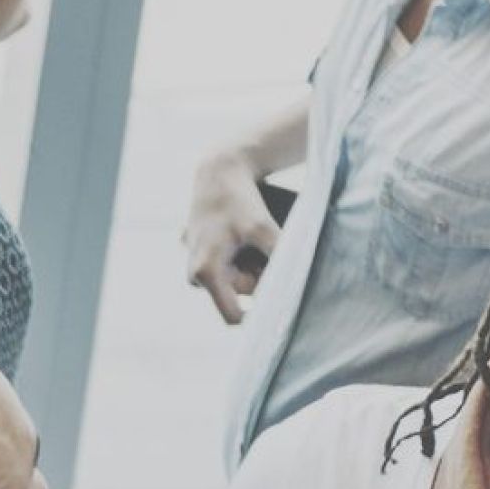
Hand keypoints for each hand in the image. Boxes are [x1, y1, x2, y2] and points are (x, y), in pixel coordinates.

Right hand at [184, 152, 281, 324]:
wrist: (218, 172)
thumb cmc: (240, 200)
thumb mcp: (264, 228)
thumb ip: (280, 258)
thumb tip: (294, 286)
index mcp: (205, 274)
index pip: (234, 316)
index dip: (259, 315)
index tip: (281, 301)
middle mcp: (194, 276)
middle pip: (238, 294)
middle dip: (258, 276)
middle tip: (267, 247)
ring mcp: (195, 267)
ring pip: (235, 280)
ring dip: (251, 265)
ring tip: (254, 238)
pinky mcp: (199, 257)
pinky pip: (227, 267)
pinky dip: (242, 256)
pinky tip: (241, 235)